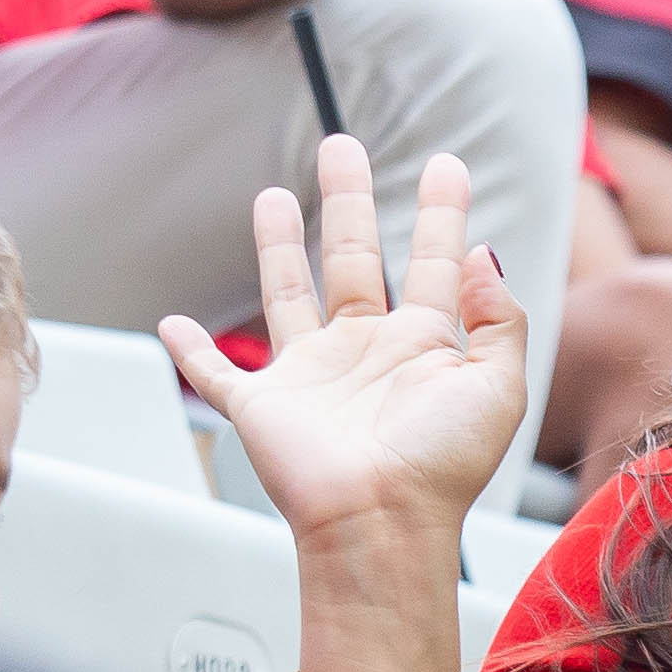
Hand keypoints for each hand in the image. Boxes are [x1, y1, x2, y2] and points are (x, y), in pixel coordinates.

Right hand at [159, 138, 527, 550]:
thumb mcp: (497, 388)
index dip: (441, 213)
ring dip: (280, 246)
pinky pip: (217, 375)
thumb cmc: (441, 469)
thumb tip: (482, 255)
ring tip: (276, 196)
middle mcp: (366, 352)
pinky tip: (174, 326)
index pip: (434, 261)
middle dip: (350, 201)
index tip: (446, 166)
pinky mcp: (263, 408)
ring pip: (290, 293)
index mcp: (424, 346)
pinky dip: (192, 353)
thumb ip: (498, 318)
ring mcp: (312, 377)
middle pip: (355, 257)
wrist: (380, 524)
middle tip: (342, 148)